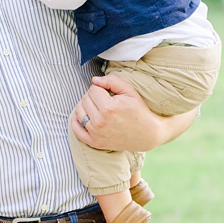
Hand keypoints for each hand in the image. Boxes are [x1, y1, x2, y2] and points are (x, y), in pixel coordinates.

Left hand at [70, 74, 192, 152]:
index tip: (109, 92)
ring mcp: (96, 133)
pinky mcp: (94, 142)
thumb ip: (112, 80)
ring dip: (85, 106)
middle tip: (104, 99)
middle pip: (85, 99)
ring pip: (79, 111)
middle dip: (93, 95)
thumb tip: (94, 80)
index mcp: (109, 108)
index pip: (93, 89)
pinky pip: (76, 129)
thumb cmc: (139, 111)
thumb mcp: (130, 91)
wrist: (147, 135)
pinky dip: (76, 120)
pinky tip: (84, 115)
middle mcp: (100, 122)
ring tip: (97, 106)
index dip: (100, 88)